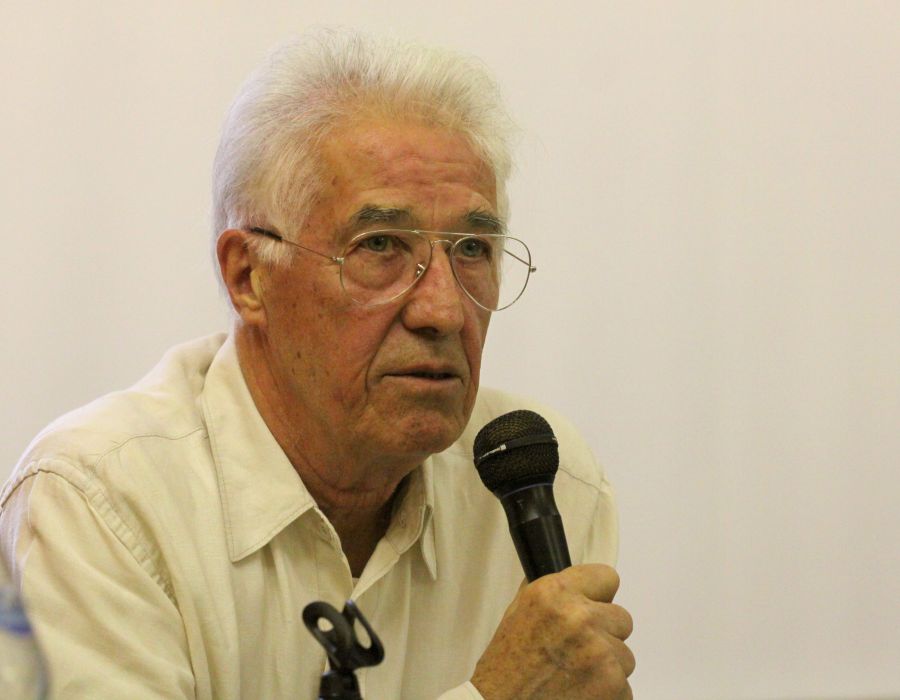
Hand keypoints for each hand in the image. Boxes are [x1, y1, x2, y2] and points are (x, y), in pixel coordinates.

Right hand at [470, 564, 634, 699]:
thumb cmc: (507, 665)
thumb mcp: (518, 612)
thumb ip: (552, 593)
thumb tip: (577, 583)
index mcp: (554, 593)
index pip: (606, 577)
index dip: (598, 596)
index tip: (592, 607)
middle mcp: (580, 618)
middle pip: (622, 618)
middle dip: (605, 634)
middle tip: (578, 651)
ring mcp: (601, 653)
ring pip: (625, 655)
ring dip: (607, 666)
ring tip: (576, 676)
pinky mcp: (614, 685)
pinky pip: (624, 686)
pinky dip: (608, 693)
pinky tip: (581, 693)